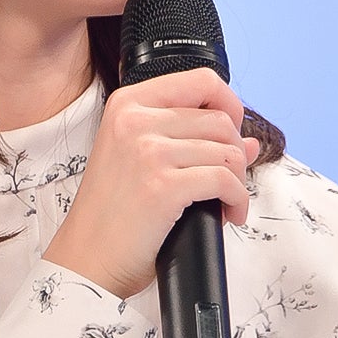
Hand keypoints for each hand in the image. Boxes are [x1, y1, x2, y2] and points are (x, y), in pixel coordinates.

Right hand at [42, 67, 259, 299]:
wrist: (87, 256)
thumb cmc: (110, 213)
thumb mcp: (141, 161)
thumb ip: (192, 141)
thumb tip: (250, 142)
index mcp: (128, 104)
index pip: (201, 80)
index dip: (229, 105)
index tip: (232, 132)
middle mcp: (135, 120)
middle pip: (220, 119)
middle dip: (236, 153)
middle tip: (228, 179)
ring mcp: (148, 151)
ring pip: (229, 151)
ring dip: (239, 180)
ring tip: (227, 200)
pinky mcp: (163, 186)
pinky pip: (226, 181)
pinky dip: (238, 200)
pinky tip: (230, 213)